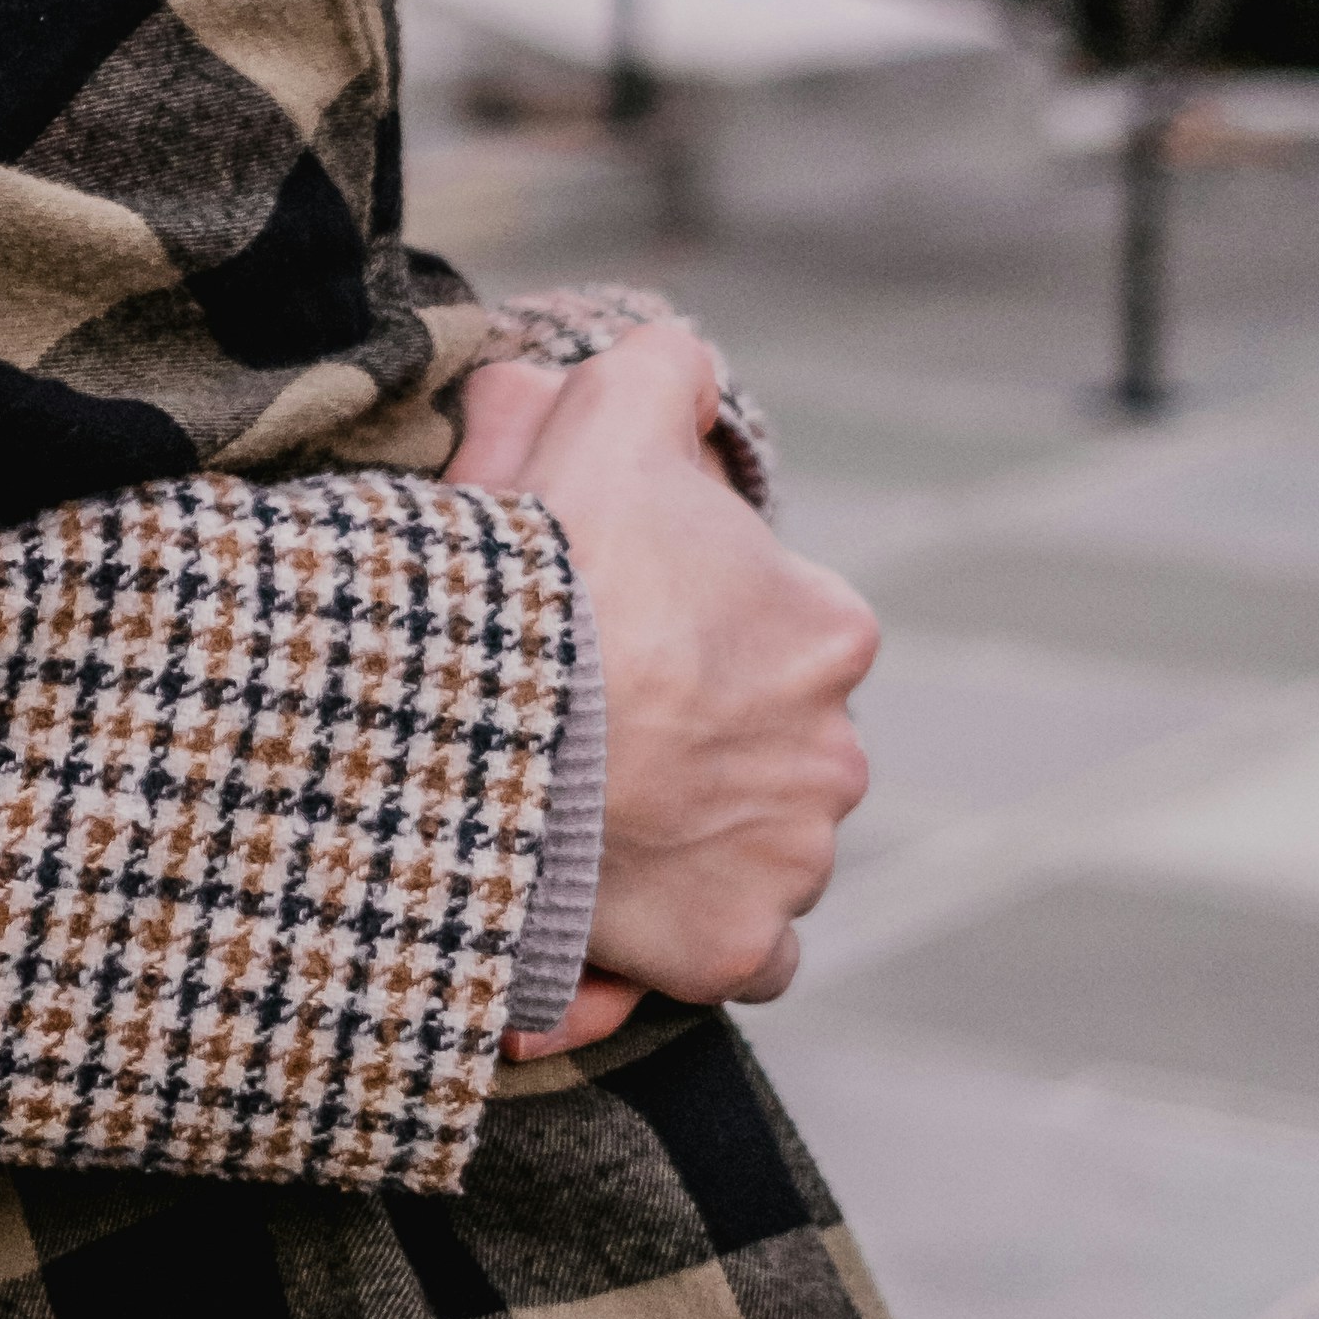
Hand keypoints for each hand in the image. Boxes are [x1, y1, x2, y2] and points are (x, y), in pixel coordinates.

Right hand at [456, 319, 875, 1047]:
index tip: (619, 642)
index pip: (784, 635)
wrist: (480, 719)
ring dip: (707, 835)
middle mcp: (837, 751)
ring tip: (602, 818)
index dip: (696, 636)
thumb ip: (665, 369)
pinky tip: (643, 907)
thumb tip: (688, 367)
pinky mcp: (740, 947)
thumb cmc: (545, 571)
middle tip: (600, 734)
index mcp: (826, 630)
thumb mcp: (605, 411)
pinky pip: (751, 951)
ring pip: (768, 845)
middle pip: (779, 746)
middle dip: (709, 743)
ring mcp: (793, 858)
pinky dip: (707, 934)